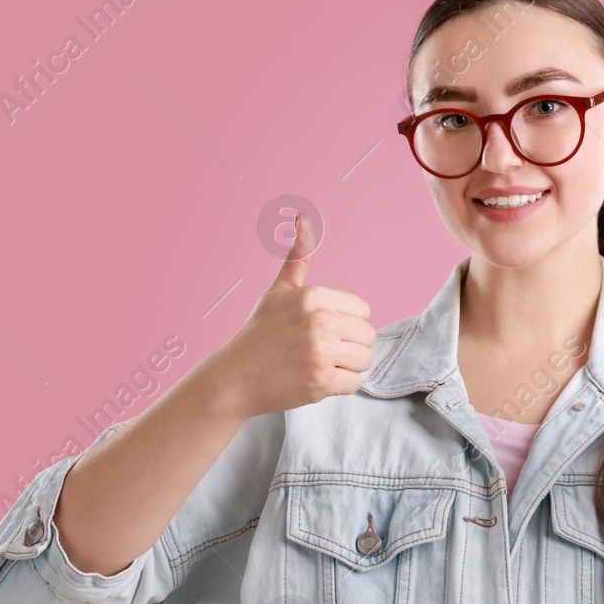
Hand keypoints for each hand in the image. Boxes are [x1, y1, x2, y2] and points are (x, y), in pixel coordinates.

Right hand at [210, 213, 375, 419]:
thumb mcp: (278, 292)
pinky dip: (340, 386)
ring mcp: (321, 352)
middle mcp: (320, 320)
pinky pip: (354, 383)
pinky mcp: (321, 381)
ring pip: (365, 360)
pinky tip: (315, 379)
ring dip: (346, 367)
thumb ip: (298, 259)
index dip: (345, 323)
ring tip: (318, 364)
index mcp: (314, 296)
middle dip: (348, 346)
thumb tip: (304, 217)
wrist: (235, 377)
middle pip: (368, 336)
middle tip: (319, 351)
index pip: (363, 310)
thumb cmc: (260, 335)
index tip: (321, 331)